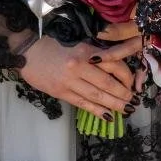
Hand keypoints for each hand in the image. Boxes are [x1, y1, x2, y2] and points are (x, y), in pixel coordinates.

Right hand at [19, 33, 139, 120]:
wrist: (27, 52)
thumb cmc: (53, 45)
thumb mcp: (78, 44)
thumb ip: (96, 54)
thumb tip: (116, 67)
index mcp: (86, 50)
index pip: (114, 63)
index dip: (127, 76)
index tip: (133, 83)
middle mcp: (79, 66)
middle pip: (108, 83)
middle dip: (123, 94)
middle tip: (133, 101)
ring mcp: (69, 81)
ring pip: (98, 96)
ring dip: (115, 105)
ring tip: (126, 110)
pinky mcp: (61, 93)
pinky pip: (83, 104)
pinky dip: (97, 111)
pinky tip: (108, 116)